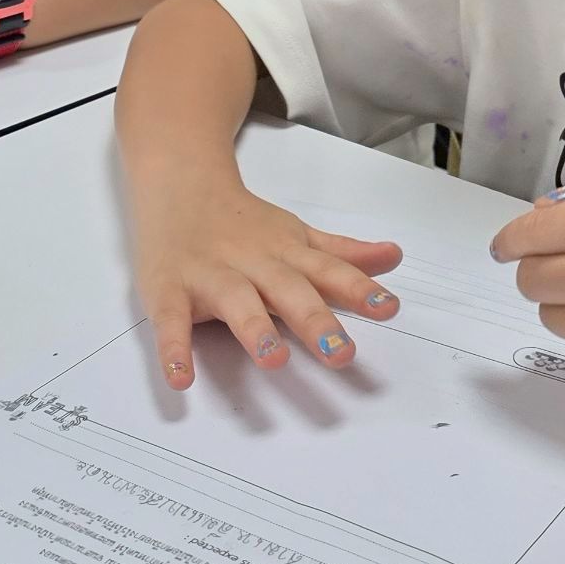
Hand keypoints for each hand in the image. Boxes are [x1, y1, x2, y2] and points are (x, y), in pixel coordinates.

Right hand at [131, 181, 403, 388]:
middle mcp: (253, 264)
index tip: (389, 309)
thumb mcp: (296, 235)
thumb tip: (395, 257)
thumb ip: (342, 254)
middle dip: (314, 320)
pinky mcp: (169, 291)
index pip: (329, 271)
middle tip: (340, 353)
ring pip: (236, 302)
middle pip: (288, 290)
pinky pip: (171, 321)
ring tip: (275, 359)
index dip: (359, 289)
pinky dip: (174, 348)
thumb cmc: (242, 223)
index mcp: (287, 254)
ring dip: (255, 329)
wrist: (179, 184)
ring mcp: (210, 276)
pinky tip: (181, 378)